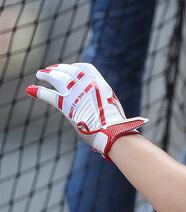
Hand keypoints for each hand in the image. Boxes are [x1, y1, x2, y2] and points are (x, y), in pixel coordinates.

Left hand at [25, 63, 147, 159]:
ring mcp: (76, 93)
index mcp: (101, 84)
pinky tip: (30, 90)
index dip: (74, 67)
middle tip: (50, 70)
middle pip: (69, 71)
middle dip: (58, 69)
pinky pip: (49, 95)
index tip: (69, 68)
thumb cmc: (117, 126)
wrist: (113, 132)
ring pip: (57, 79)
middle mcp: (88, 84)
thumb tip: (109, 111)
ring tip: (40, 75)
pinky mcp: (66, 104)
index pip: (85, 68)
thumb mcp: (114, 108)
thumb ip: (105, 103)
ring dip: (47, 75)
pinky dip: (38, 91)